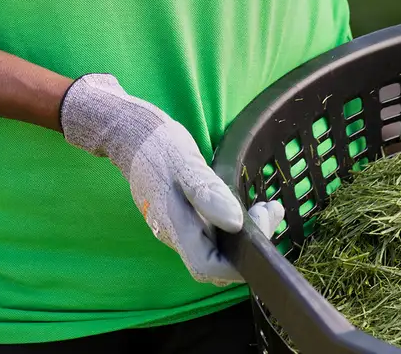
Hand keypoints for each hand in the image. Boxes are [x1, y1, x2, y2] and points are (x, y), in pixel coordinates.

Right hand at [60, 74, 283, 284]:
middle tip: (271, 211)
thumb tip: (236, 223)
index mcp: (173, 225)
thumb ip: (208, 192)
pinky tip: (244, 205)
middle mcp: (174, 235)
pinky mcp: (180, 218)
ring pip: (214, 249)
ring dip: (244, 235)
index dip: (239, 262)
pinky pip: (210, 234)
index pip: (208, 267)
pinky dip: (231, 224)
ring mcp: (176, 228)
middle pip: (215, 263)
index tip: (261, 223)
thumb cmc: (157, 144)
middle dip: (248, 247)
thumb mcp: (184, 161)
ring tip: (266, 207)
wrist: (130, 132)